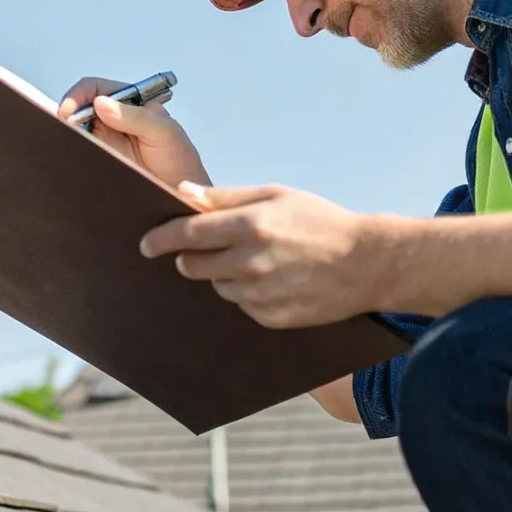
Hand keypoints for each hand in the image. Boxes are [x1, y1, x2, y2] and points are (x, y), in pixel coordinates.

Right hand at [57, 76, 209, 187]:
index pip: (96, 88)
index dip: (79, 94)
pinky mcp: (100, 160)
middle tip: (65, 126)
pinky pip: (79, 151)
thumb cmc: (181, 164)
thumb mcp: (165, 132)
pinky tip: (73, 155)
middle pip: (80, 107)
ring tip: (68, 140)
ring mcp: (106, 141)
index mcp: (131, 104)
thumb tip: (101, 102)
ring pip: (76, 129)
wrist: (182, 198)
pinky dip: (71, 150)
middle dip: (68, 113)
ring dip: (68, 132)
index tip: (70, 109)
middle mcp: (115, 119)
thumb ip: (135, 116)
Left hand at [140, 182, 387, 328]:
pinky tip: (273, 280)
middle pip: (193, 266)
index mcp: (250, 226)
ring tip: (257, 260)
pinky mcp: (270, 317)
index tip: (146, 244)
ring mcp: (260, 294)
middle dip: (191, 257)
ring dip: (224, 274)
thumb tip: (183, 194)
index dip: (161, 239)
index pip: (187, 235)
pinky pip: (241, 305)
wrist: (366, 263)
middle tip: (206, 249)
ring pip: (218, 286)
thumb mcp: (276, 195)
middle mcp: (250, 263)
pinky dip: (247, 293)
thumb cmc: (320, 221)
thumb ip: (226, 197)